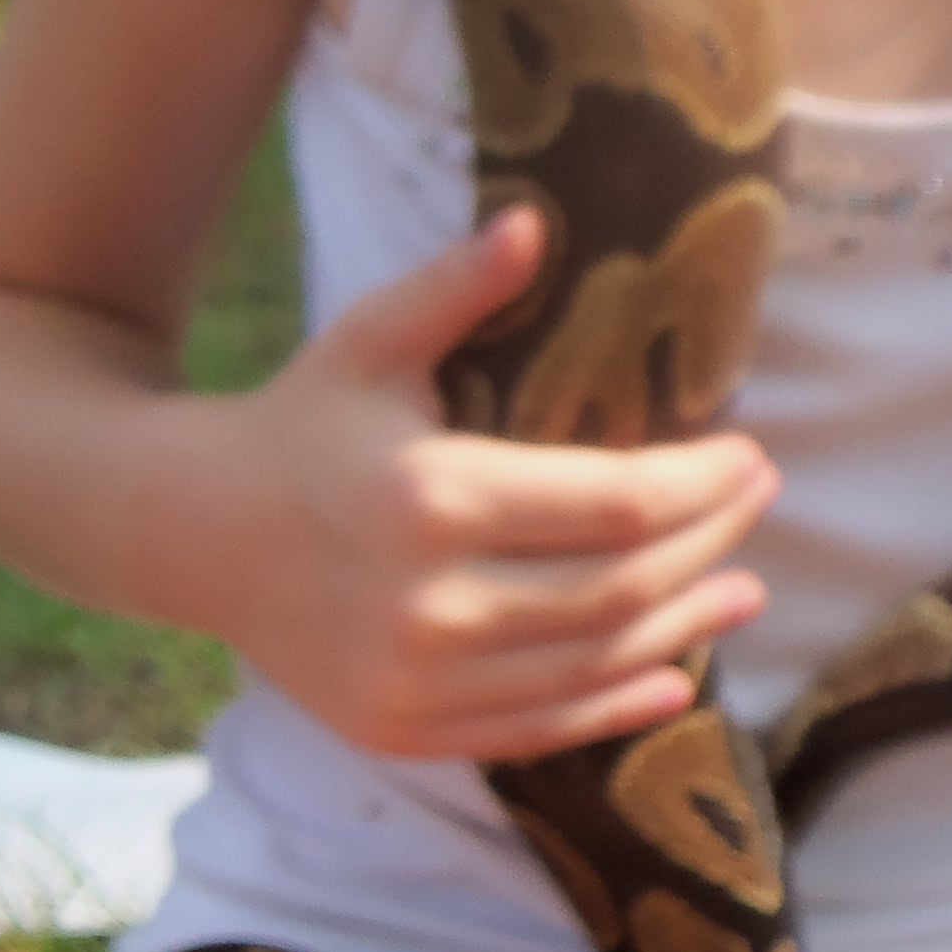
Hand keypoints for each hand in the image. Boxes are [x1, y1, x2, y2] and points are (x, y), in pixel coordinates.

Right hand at [166, 207, 776, 762]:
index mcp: (430, 497)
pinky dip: (615, 707)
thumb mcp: (370, 339)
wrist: (192, 534)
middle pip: (616, 588)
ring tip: (744, 589)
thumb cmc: (301, 422)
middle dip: (708, 545)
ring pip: (588, 666)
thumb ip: (458, 286)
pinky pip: (536, 730)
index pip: (612, 505)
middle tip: (760, 507)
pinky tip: (674, 676)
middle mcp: (428, 604)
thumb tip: (537, 222)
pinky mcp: (403, 730)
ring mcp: (414, 681)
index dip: (700, 485)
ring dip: (683, 629)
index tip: (751, 456)